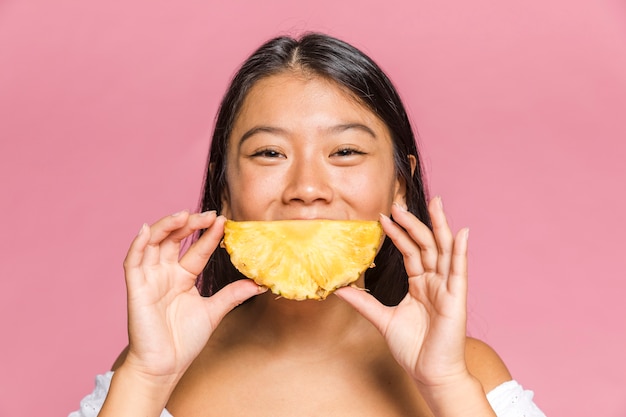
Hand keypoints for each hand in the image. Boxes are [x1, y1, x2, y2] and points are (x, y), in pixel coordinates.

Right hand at [121, 211, 264, 383]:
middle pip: (175, 239)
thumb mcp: (214, 311)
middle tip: (209, 215)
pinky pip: (133, 261)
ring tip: (184, 215)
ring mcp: (149, 279)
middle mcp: (165, 273)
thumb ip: (234, 294)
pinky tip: (147, 229)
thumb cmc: (184, 341)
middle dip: (190, 224)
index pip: (197, 249)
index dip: (209, 234)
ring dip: (166, 226)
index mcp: (182, 277)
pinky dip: (138, 244)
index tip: (224, 221)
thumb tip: (261, 283)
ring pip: (153, 243)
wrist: (164, 366)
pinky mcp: (136, 288)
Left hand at [335, 197, 469, 386]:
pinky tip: (460, 232)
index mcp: (420, 285)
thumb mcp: (382, 319)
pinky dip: (460, 250)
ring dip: (438, 226)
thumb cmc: (413, 348)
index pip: (410, 252)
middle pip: (426, 245)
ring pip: (443, 250)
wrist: (430, 372)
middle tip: (397, 204)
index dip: (398, 234)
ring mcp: (447, 288)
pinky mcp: (457, 298)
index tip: (382, 217)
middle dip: (413, 223)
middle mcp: (435, 281)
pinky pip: (459, 270)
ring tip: (434, 202)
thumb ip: (363, 302)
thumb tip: (339, 289)